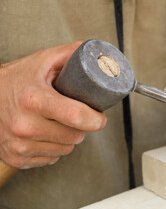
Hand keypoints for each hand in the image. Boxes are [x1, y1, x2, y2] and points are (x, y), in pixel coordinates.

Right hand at [0, 42, 106, 168]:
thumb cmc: (17, 79)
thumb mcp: (42, 61)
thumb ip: (71, 55)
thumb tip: (98, 55)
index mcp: (34, 99)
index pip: (76, 115)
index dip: (95, 119)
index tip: (100, 117)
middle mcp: (24, 125)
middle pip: (75, 136)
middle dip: (82, 126)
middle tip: (76, 114)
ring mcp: (18, 145)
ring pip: (66, 150)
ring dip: (68, 138)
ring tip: (58, 122)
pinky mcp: (15, 158)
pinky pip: (51, 158)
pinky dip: (54, 148)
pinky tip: (45, 133)